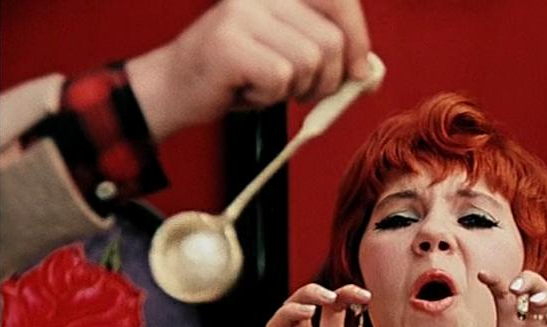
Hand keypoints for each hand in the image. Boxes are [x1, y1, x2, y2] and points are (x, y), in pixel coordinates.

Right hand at [128, 0, 371, 138]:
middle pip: (330, 41)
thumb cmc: (238, 77)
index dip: (358, 38)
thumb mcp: (290, 61)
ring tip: (267, 86)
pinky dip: (270, 97)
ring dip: (296, 89)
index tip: (357, 72)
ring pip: (309, 62)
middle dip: (327, 80)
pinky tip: (248, 90)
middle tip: (302, 92)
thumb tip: (368, 72)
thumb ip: (329, 58)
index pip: (339, 0)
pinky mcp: (229, 42)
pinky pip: (280, 79)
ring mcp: (243, 13)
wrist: (177, 88)